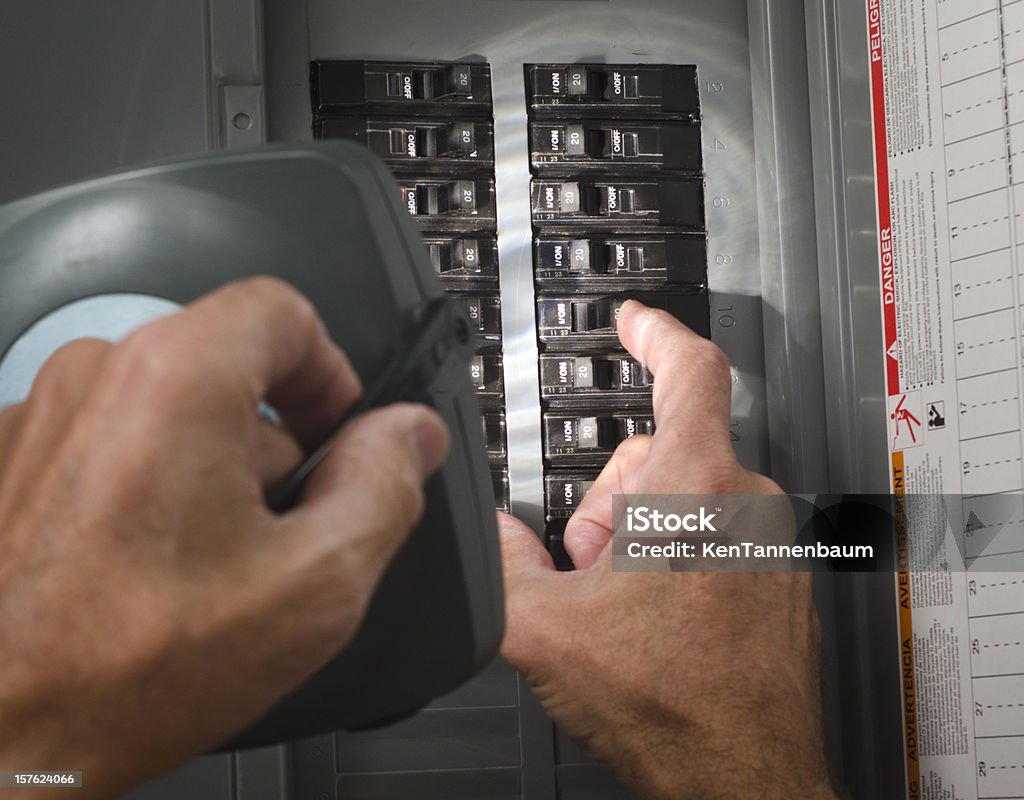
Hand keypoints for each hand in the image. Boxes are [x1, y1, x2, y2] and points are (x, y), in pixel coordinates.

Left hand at [0, 278, 447, 798]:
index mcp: (175, 379)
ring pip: (173, 409)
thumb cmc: (128, 670)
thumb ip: (386, 485)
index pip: (283, 310)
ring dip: (216, 469)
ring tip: (216, 564)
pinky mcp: (16, 465)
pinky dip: (154, 487)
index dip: (332, 372)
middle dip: (278, 437)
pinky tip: (157, 571)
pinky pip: (116, 444)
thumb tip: (410, 434)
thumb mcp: (315, 581)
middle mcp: (97, 379)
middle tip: (287, 526)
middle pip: (230, 363)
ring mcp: (44, 420)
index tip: (339, 438)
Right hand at [500, 301, 835, 798]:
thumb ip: (502, 563)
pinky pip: (717, 532)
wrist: (743, 777)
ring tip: (628, 605)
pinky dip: (678, 555)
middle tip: (594, 569)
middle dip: (610, 501)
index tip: (636, 319)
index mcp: (698, 490)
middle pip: (660, 452)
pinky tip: (659, 617)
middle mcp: (748, 503)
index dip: (655, 332)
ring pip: (685, 495)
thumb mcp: (546, 631)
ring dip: (641, 533)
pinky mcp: (780, 575)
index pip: (690, 370)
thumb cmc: (675, 708)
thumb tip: (493, 535)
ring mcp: (771, 541)